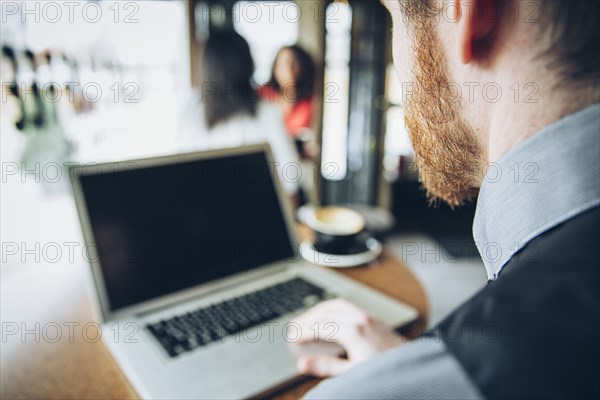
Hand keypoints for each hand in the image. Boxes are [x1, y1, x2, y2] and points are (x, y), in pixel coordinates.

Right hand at [289, 298, 404, 376]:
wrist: (413, 366)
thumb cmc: (384, 370)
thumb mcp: (353, 372)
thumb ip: (326, 366)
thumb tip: (303, 363)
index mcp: (352, 331)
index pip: (319, 327)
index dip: (303, 332)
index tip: (291, 338)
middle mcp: (359, 319)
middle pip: (325, 312)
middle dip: (307, 319)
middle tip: (293, 328)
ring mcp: (367, 316)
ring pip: (336, 305)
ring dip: (318, 311)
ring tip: (306, 320)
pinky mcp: (373, 318)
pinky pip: (347, 306)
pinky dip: (331, 309)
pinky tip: (329, 317)